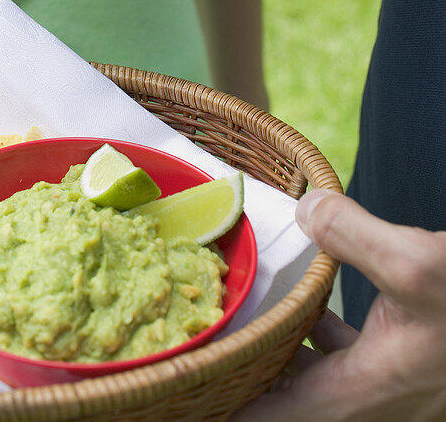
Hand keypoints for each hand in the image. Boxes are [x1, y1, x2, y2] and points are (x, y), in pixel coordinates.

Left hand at [228, 190, 445, 421]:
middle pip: (293, 403)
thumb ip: (351, 235)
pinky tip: (313, 306)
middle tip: (212, 343)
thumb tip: (304, 210)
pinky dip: (319, 339)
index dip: (232, 407)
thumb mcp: (414, 263)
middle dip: (250, 375)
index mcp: (363, 390)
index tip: (197, 382)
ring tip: (248, 320)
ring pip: (320, 383)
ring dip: (283, 356)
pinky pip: (347, 363)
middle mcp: (375, 401)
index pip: (277, 417)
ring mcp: (393, 387)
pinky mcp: (407, 367)